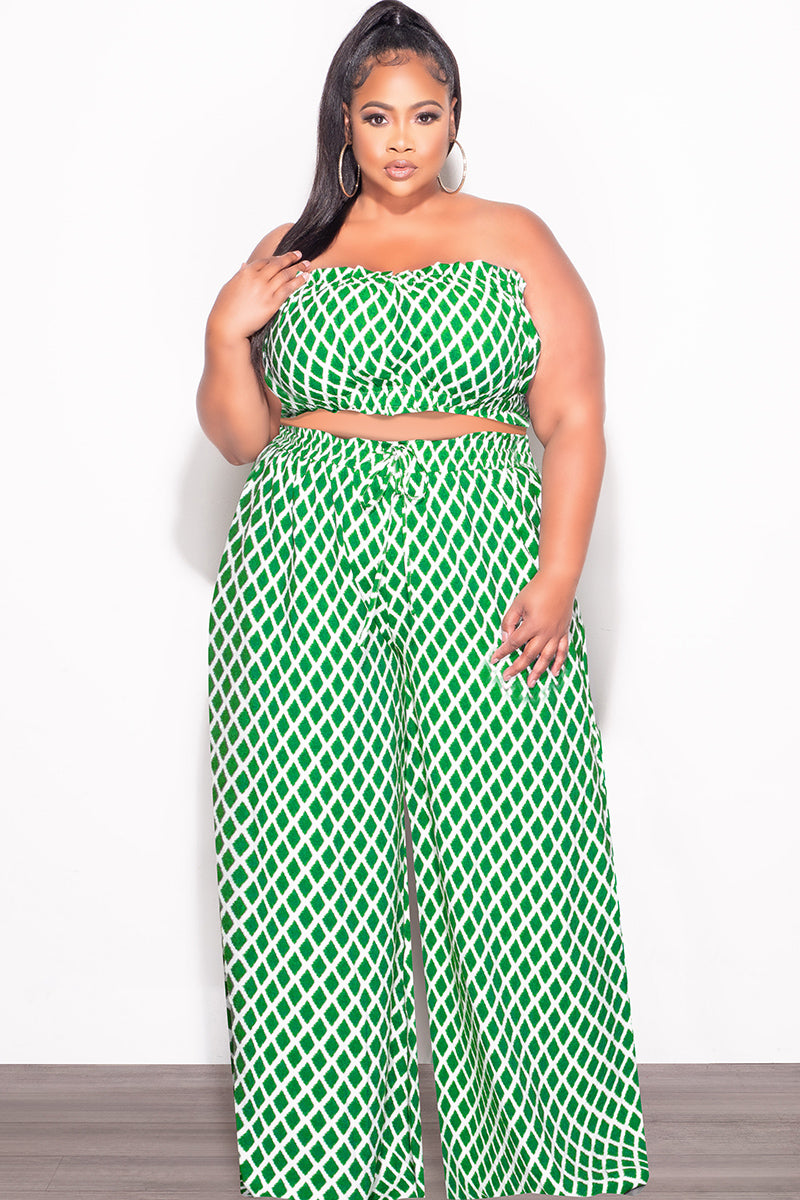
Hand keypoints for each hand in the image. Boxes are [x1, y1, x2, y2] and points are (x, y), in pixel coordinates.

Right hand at [206, 249, 311, 342]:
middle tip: (300, 255)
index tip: (284, 257)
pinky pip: (288, 288)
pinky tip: (306, 277)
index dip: (276, 258)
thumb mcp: (230, 286)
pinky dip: (299, 281)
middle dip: (290, 258)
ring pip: (285, 274)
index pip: (265, 261)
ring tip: (308, 265)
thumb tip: (244, 264)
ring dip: (298, 268)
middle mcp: (256, 279)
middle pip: (277, 264)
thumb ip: (240, 274)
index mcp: (246, 273)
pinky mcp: (272, 303)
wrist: (227, 326)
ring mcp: (265, 290)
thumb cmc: (225, 308)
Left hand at [489, 570, 575, 685]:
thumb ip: (509, 622)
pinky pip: (563, 651)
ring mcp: (556, 633)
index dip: (503, 652)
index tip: (494, 659)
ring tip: (530, 683)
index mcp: (532, 625)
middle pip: (529, 655)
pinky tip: (554, 672)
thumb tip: (506, 639)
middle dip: (517, 668)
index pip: (514, 644)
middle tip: (507, 677)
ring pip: (546, 658)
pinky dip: (559, 663)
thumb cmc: (538, 588)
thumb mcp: (517, 603)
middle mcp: (546, 632)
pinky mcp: (564, 631)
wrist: (559, 579)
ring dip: (538, 672)